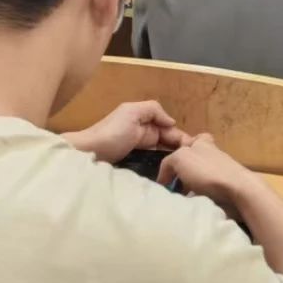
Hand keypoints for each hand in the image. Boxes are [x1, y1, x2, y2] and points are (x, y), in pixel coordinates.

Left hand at [64, 100, 189, 163]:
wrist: (88, 153)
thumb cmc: (111, 132)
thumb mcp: (132, 113)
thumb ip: (153, 110)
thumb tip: (172, 122)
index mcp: (144, 117)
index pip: (169, 127)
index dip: (181, 136)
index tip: (194, 149)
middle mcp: (142, 130)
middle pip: (166, 139)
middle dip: (178, 147)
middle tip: (191, 161)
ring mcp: (137, 146)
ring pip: (161, 150)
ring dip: (171, 156)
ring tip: (184, 168)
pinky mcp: (133, 160)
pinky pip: (151, 160)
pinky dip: (161, 163)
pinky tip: (169, 171)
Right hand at [157, 134, 262, 210]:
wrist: (237, 191)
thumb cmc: (207, 170)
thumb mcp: (180, 158)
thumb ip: (168, 164)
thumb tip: (164, 178)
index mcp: (203, 144)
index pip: (193, 141)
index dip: (181, 151)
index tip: (171, 167)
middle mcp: (212, 157)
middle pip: (192, 164)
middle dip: (180, 176)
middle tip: (168, 189)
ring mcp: (219, 175)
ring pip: (197, 182)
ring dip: (188, 191)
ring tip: (176, 202)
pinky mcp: (223, 192)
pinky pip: (204, 197)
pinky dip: (197, 202)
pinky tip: (189, 209)